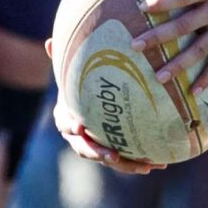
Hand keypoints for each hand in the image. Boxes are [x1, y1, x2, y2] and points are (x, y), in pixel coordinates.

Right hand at [44, 34, 161, 173]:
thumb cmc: (79, 87)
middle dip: (98, 153)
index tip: (78, 125)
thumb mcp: (71, 73)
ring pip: (108, 160)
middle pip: (85, 148)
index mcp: (66, 118)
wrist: (87, 104)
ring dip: (125, 164)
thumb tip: (49, 41)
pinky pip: (124, 161)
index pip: (65, 124)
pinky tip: (158, 165)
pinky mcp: (111, 153)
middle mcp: (78, 138)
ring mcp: (95, 147)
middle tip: (111, 155)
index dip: (71, 125)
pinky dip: (139, 164)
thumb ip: (61, 60)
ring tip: (144, 166)